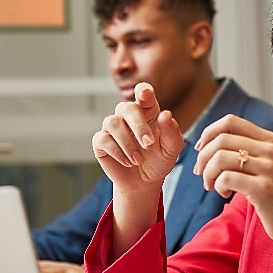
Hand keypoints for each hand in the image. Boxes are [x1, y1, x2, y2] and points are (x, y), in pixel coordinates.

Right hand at [92, 82, 184, 197]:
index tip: (145, 93)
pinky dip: (117, 152)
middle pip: (126, 107)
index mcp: (147, 110)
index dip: (143, 90)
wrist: (145, 182)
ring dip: (127, 142)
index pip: (143, 93)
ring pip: (112, 122)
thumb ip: (171, 132)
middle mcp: (127, 115)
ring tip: (138, 159)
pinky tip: (127, 162)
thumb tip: (166, 115)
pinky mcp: (100, 142)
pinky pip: (102, 139)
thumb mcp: (171, 149)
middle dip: (138, 125)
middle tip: (149, 144)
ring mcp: (112, 127)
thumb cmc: (159, 160)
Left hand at [193, 115, 272, 251]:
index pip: (230, 122)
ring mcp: (269, 168)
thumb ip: (244, 150)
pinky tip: (225, 194)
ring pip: (220, 158)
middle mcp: (270, 150)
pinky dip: (217, 186)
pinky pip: (226, 178)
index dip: (209, 133)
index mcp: (269, 140)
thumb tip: (206, 144)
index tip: (200, 150)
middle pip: (221, 140)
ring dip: (208, 173)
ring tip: (212, 186)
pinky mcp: (263, 188)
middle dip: (203, 157)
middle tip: (201, 174)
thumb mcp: (264, 165)